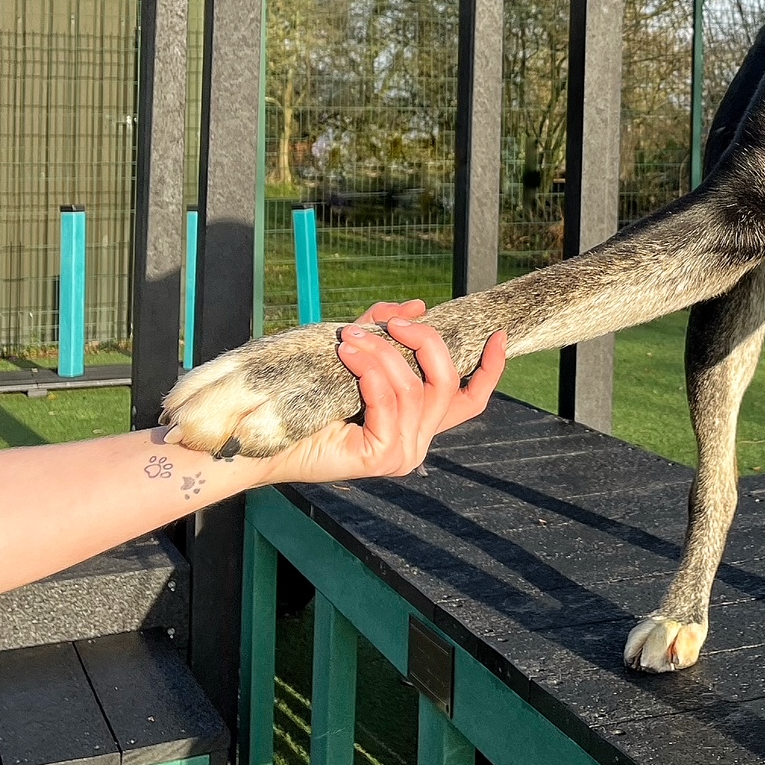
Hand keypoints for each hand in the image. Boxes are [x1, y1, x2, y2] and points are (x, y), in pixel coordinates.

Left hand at [258, 300, 505, 487]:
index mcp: (417, 422)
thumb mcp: (355, 356)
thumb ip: (384, 333)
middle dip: (423, 342)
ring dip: (381, 353)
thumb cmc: (308, 399)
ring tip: (349, 337)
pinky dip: (369, 373)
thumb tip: (416, 306)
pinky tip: (347, 356)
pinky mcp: (380, 458)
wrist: (266, 436)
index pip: (469, 401)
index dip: (490, 370)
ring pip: (412, 388)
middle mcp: (417, 442)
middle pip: (446, 383)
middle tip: (390, 323)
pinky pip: (388, 402)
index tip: (498, 335)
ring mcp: (402, 454)